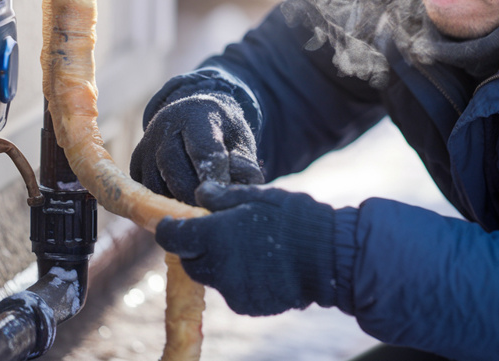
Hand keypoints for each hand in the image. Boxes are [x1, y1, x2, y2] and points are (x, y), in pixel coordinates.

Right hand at [130, 93, 263, 204]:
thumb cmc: (222, 133)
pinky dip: (163, 202)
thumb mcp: (240, 140)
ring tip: (198, 211)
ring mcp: (146, 145)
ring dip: (176, 202)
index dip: (213, 176)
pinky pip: (146, 191)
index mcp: (197, 114)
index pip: (203, 149)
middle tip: (211, 213)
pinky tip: (182, 205)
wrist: (194, 117)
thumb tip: (241, 189)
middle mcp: (165, 125)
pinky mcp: (135, 163)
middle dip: (193, 194)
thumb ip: (244, 164)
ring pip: (156, 184)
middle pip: (174, 167)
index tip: (223, 197)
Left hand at [156, 181, 336, 315]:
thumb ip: (223, 196)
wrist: (329, 257)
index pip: (172, 237)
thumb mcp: (258, 196)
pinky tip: (264, 265)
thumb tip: (200, 192)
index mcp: (214, 236)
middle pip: (190, 262)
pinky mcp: (249, 305)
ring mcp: (233, 291)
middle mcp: (218, 267)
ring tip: (249, 248)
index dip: (169, 229)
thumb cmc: (294, 218)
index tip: (173, 223)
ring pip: (213, 277)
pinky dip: (240, 279)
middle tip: (216, 234)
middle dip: (195, 249)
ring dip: (220, 264)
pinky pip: (234, 291)